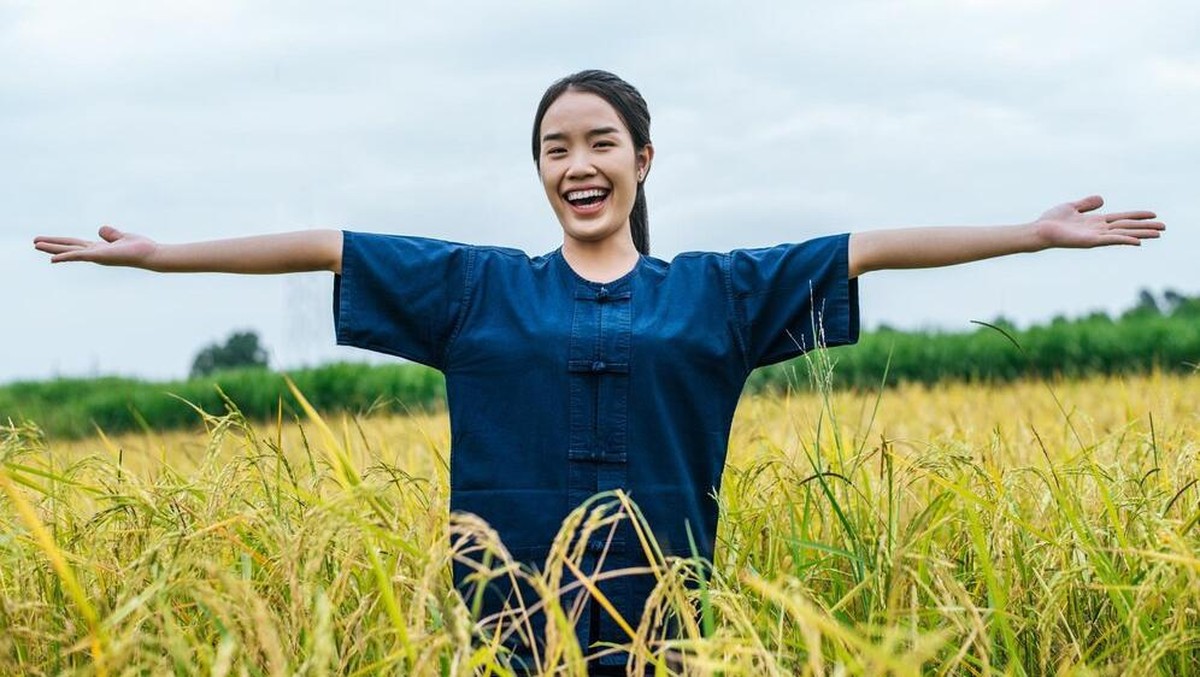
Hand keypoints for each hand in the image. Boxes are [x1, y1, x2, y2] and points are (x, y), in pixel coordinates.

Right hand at [34, 226, 158, 266]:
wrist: (149, 254)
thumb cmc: (139, 248)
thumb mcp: (122, 236)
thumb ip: (110, 233)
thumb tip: (100, 230)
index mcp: (98, 248)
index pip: (76, 244)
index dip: (62, 242)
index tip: (48, 241)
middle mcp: (94, 253)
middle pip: (69, 247)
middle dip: (52, 245)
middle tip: (35, 242)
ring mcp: (96, 255)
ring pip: (69, 251)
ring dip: (53, 249)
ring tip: (36, 245)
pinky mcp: (99, 256)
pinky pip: (78, 256)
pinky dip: (65, 257)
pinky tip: (52, 259)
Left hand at [1034, 195, 1164, 247]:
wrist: (1039, 230)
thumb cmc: (1051, 221)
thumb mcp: (1072, 207)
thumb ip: (1087, 203)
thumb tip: (1102, 200)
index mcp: (1096, 222)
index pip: (1122, 218)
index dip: (1137, 216)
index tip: (1153, 214)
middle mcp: (1098, 230)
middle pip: (1127, 227)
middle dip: (1145, 227)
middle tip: (1164, 227)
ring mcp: (1095, 236)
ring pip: (1123, 234)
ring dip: (1141, 234)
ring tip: (1158, 234)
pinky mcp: (1090, 241)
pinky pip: (1110, 240)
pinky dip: (1124, 240)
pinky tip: (1137, 241)